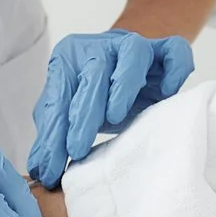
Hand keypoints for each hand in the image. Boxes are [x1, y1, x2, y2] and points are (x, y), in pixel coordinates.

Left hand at [26, 29, 194, 188]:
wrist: (128, 67)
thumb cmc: (95, 94)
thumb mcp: (70, 113)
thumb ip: (54, 136)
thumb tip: (40, 171)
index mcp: (69, 58)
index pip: (59, 95)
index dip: (54, 132)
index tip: (52, 165)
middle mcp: (101, 47)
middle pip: (93, 72)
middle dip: (84, 112)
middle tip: (77, 148)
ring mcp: (135, 46)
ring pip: (133, 52)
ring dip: (123, 84)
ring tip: (116, 117)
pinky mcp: (165, 51)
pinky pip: (175, 51)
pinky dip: (175, 69)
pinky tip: (167, 92)